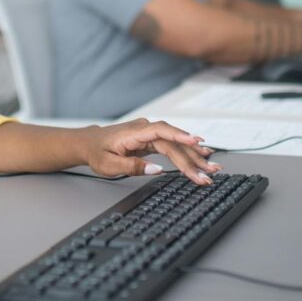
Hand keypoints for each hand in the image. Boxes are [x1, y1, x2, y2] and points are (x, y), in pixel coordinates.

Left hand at [80, 118, 219, 185]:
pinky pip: (173, 146)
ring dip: (195, 156)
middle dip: (193, 157)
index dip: (180, 136)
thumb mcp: (108, 165)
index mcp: (134, 132)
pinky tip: (202, 156)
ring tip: (212, 166)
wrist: (89, 143)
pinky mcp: (153, 140)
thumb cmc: (97, 152)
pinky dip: (188, 153)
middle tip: (209, 172)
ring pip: (177, 144)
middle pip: (174, 142)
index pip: (161, 131)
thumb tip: (156, 169)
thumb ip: (132, 166)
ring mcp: (150, 134)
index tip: (197, 142)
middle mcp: (146, 129)